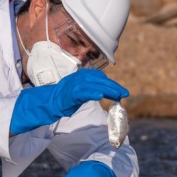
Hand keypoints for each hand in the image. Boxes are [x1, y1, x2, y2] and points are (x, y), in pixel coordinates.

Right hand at [11, 70, 129, 135]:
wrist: (51, 102)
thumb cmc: (68, 98)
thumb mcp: (83, 91)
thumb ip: (94, 89)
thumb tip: (107, 92)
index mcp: (84, 75)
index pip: (102, 78)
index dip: (113, 85)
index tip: (122, 91)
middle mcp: (81, 77)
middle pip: (102, 81)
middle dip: (114, 88)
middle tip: (125, 94)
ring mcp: (76, 85)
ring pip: (96, 86)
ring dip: (108, 90)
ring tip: (118, 95)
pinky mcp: (72, 93)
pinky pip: (85, 92)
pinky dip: (93, 93)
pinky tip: (101, 96)